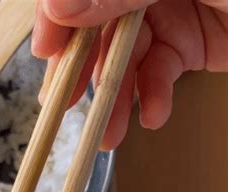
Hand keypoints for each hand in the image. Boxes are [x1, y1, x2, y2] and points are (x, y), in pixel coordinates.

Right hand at [32, 0, 227, 149]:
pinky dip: (152, 98)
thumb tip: (61, 5)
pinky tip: (154, 115)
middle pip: (98, 22)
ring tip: (109, 134)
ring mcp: (170, 8)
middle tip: (66, 105)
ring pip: (125, 55)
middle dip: (84, 68)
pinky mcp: (190, 43)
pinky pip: (158, 72)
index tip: (46, 48)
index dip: (59, 14)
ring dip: (115, 98)